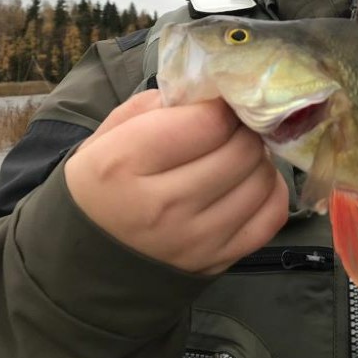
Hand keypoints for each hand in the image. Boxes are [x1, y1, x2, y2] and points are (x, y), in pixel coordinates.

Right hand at [65, 90, 287, 274]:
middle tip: (233, 127)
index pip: (209, 122)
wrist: (85, 264)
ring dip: (258, 158)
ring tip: (238, 154)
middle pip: (242, 149)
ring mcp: (194, 240)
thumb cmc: (99, 187)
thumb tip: (210, 93)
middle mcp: (162, 206)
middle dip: (244, 129)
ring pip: (262, 179)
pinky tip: (250, 182)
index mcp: (124, 163)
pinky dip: (270, 191)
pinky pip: (271, 216)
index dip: (222, 105)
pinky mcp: (217, 262)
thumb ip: (156, 106)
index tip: (218, 104)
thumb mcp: (107, 137)